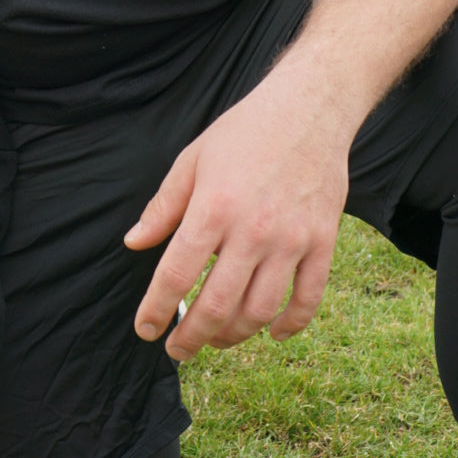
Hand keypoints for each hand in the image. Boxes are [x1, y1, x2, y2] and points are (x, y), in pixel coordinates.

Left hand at [124, 61, 351, 361]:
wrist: (308, 109)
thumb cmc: (244, 132)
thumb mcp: (192, 160)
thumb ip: (163, 206)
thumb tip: (134, 243)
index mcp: (213, 207)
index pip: (175, 274)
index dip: (156, 310)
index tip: (146, 330)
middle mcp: (252, 230)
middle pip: (217, 305)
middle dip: (192, 338)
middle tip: (178, 349)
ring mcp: (291, 240)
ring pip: (261, 312)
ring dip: (234, 336)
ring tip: (217, 339)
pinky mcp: (322, 242)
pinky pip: (308, 299)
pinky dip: (290, 325)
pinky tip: (272, 332)